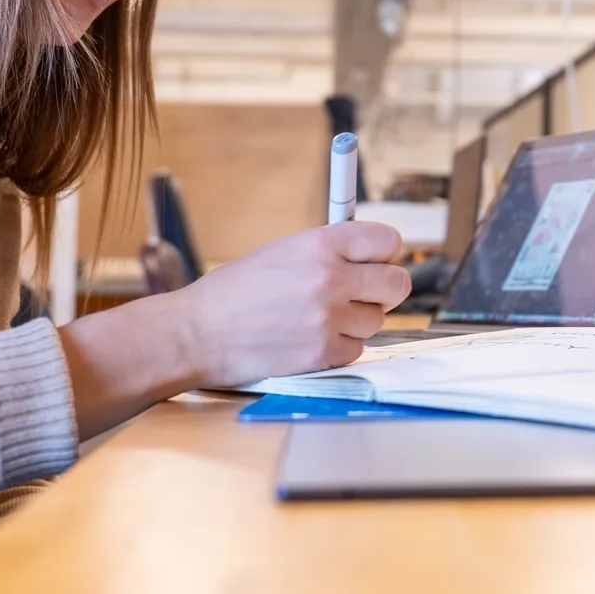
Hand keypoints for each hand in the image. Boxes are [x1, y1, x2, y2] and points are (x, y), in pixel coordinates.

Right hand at [163, 221, 410, 385]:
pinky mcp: (324, 352)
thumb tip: (370, 255)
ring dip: (357, 321)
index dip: (385, 253)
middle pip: (397, 283)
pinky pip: (357, 349)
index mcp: (321, 244)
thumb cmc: (234, 291)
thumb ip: (329, 250)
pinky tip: (309, 339)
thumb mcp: (282, 251)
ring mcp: (329, 318)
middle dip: (383, 290)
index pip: (388, 241)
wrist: (197, 331)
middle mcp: (331, 278)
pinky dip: (339, 347)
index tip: (376, 261)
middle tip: (362, 294)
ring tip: (319, 318)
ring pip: (377, 320)